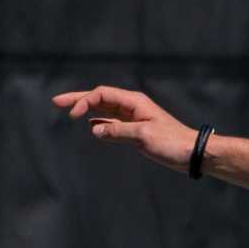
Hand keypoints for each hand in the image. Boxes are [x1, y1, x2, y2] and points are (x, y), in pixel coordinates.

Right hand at [52, 85, 199, 172]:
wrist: (192, 153)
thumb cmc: (172, 143)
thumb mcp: (143, 136)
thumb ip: (118, 131)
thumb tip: (95, 129)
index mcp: (134, 102)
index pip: (102, 94)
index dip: (84, 101)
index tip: (72, 116)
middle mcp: (132, 106)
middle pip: (100, 98)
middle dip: (78, 99)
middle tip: (55, 101)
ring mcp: (134, 117)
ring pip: (104, 109)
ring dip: (87, 109)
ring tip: (68, 111)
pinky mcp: (136, 129)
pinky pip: (113, 121)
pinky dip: (100, 120)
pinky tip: (91, 123)